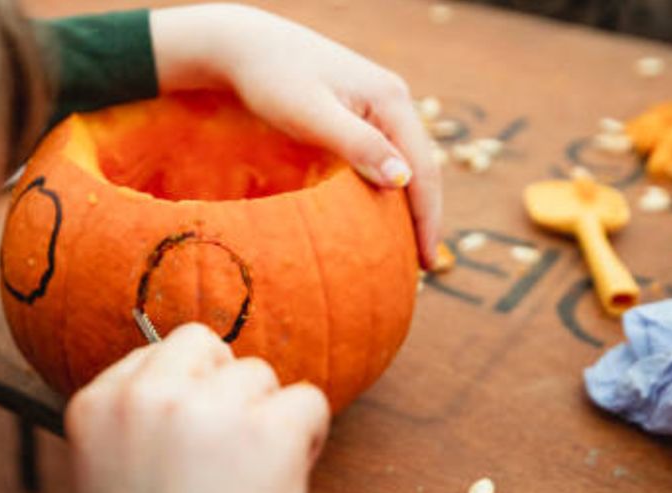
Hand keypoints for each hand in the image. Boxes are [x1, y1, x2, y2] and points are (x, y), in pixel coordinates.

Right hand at [66, 323, 328, 492]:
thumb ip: (137, 422)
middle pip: (206, 344)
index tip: (188, 454)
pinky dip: (309, 439)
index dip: (186, 397)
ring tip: (248, 487)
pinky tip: (283, 487)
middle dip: (225, 389)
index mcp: (94, 406)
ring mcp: (206, 410)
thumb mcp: (110, 481)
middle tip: (226, 458)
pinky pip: (308, 399)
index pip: (156, 353)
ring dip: (266, 420)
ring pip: (260, 373)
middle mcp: (144, 396)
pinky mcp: (268, 430)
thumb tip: (194, 372)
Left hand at [152, 3, 443, 269]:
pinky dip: (385, 188)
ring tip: (404, 250)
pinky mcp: (357, 110)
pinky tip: (378, 215)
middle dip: (423, 217)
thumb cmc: (271, 78)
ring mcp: (376, 104)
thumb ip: (357, 145)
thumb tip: (403, 180)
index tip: (426, 264)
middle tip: (421, 268)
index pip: (423, 169)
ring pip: (403, 163)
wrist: (242, 46)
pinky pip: (383, 156)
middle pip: (421, 167)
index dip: (428, 219)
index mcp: (391, 100)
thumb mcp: (312, 115)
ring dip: (406, 205)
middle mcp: (393, 99)